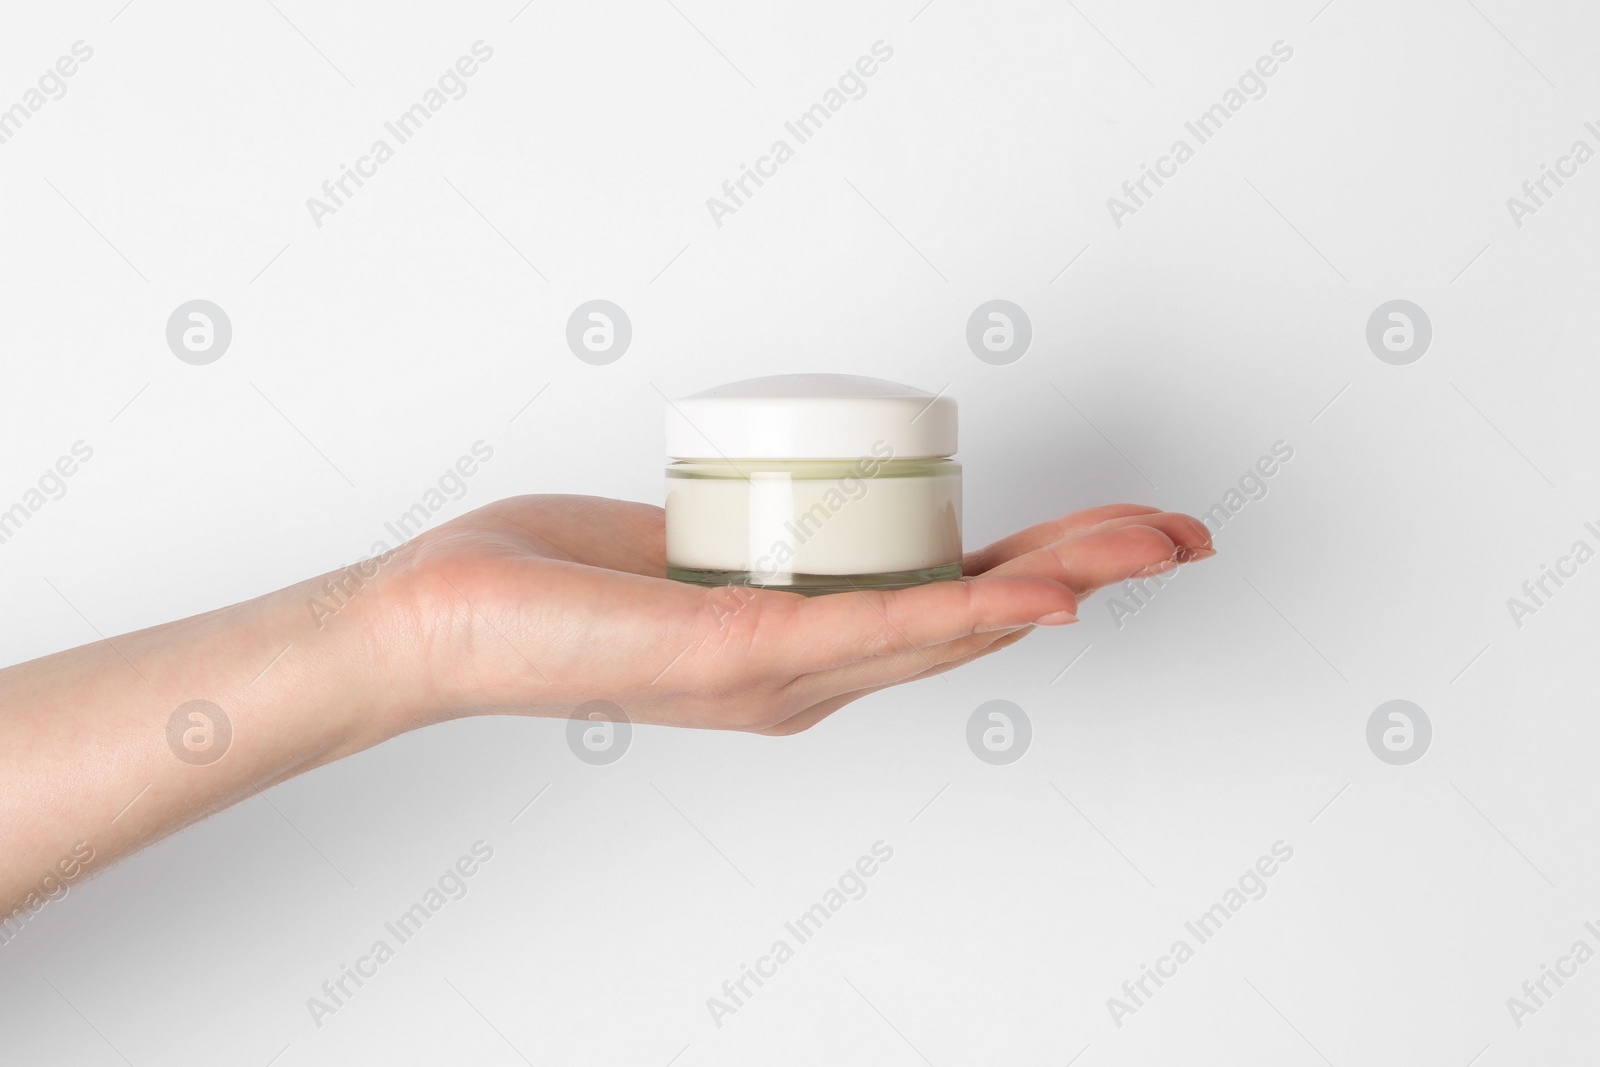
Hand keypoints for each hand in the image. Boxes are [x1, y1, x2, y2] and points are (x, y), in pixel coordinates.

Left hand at [386, 496, 1215, 734]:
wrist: (444, 622)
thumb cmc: (550, 587)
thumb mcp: (678, 550)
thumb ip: (746, 540)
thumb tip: (784, 502)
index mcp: (806, 643)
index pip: (952, 597)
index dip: (1048, 565)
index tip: (1121, 531)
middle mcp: (809, 672)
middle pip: (977, 613)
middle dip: (1093, 572)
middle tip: (1184, 537)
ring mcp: (783, 670)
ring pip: (951, 621)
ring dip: (1062, 583)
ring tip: (1149, 548)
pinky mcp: (743, 651)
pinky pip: (879, 628)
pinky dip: (968, 612)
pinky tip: (1038, 598)